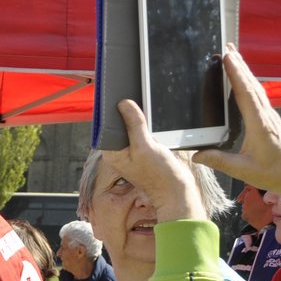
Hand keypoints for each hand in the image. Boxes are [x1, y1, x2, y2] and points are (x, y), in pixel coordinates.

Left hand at [104, 101, 207, 222]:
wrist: (175, 189)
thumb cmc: (159, 173)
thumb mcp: (145, 146)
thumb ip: (134, 125)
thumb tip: (123, 104)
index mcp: (112, 152)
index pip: (104, 126)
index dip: (109, 111)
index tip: (113, 94)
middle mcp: (118, 151)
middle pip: (117, 125)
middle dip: (123, 111)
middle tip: (130, 92)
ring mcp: (131, 150)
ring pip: (130, 126)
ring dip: (136, 116)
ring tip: (141, 102)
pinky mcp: (143, 149)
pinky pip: (141, 131)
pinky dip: (145, 123)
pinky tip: (151, 116)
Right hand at [193, 48, 280, 198]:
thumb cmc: (271, 173)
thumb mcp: (243, 170)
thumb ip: (219, 161)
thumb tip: (196, 155)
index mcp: (260, 126)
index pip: (246, 95)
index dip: (237, 75)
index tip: (228, 58)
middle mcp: (266, 116)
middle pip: (251, 85)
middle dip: (239, 65)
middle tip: (227, 47)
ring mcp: (268, 115)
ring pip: (255, 87)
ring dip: (244, 70)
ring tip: (233, 55)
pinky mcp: (268, 117)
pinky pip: (257, 95)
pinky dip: (248, 82)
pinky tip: (242, 77)